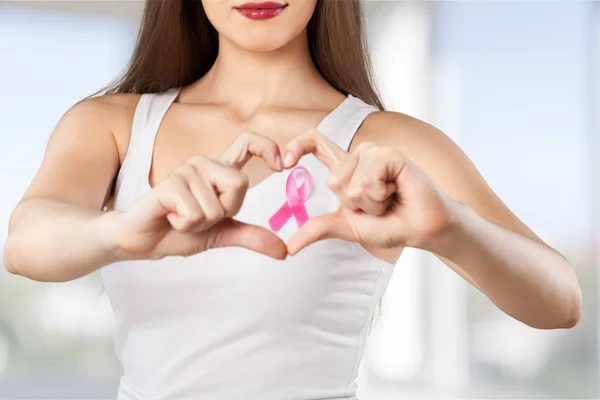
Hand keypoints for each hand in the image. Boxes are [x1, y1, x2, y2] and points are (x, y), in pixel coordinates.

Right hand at [107, 132, 286, 259]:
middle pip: (240, 184)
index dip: (266, 148)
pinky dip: (185, 226)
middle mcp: (203, 164)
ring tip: (181, 219)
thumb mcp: (222, 234)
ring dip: (201, 224)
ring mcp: (185, 171)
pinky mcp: (169, 185)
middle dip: (224, 212)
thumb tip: (284, 251)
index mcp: (218, 171)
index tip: (280, 166)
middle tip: (201, 218)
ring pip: (216, 206)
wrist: (141, 241)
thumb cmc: (178, 232)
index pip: (247, 144)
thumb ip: (251, 237)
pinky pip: (196, 214)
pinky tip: (170, 218)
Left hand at [282, 130, 455, 254]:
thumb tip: (289, 248)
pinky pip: (369, 178)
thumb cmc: (388, 224)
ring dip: (370, 202)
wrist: (420, 228)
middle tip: (378, 205)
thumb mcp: (347, 227)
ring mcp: (375, 153)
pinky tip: (397, 191)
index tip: (284, 164)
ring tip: (389, 198)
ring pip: (351, 182)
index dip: (298, 146)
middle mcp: (358, 156)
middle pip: (334, 179)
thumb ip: (319, 229)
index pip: (315, 143)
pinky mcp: (391, 155)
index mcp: (345, 168)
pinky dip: (381, 194)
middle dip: (355, 205)